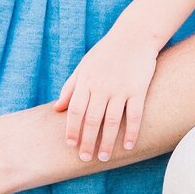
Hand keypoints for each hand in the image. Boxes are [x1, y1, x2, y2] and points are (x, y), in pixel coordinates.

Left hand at [53, 29, 158, 163]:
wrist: (134, 35)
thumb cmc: (106, 52)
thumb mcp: (84, 66)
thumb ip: (70, 87)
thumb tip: (56, 109)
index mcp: (86, 81)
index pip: (75, 111)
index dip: (72, 129)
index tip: (71, 145)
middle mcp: (101, 86)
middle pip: (92, 120)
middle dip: (87, 142)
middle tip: (85, 158)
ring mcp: (120, 88)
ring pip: (111, 121)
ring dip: (107, 142)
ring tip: (103, 157)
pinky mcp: (138, 89)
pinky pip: (134, 115)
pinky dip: (131, 132)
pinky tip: (127, 145)